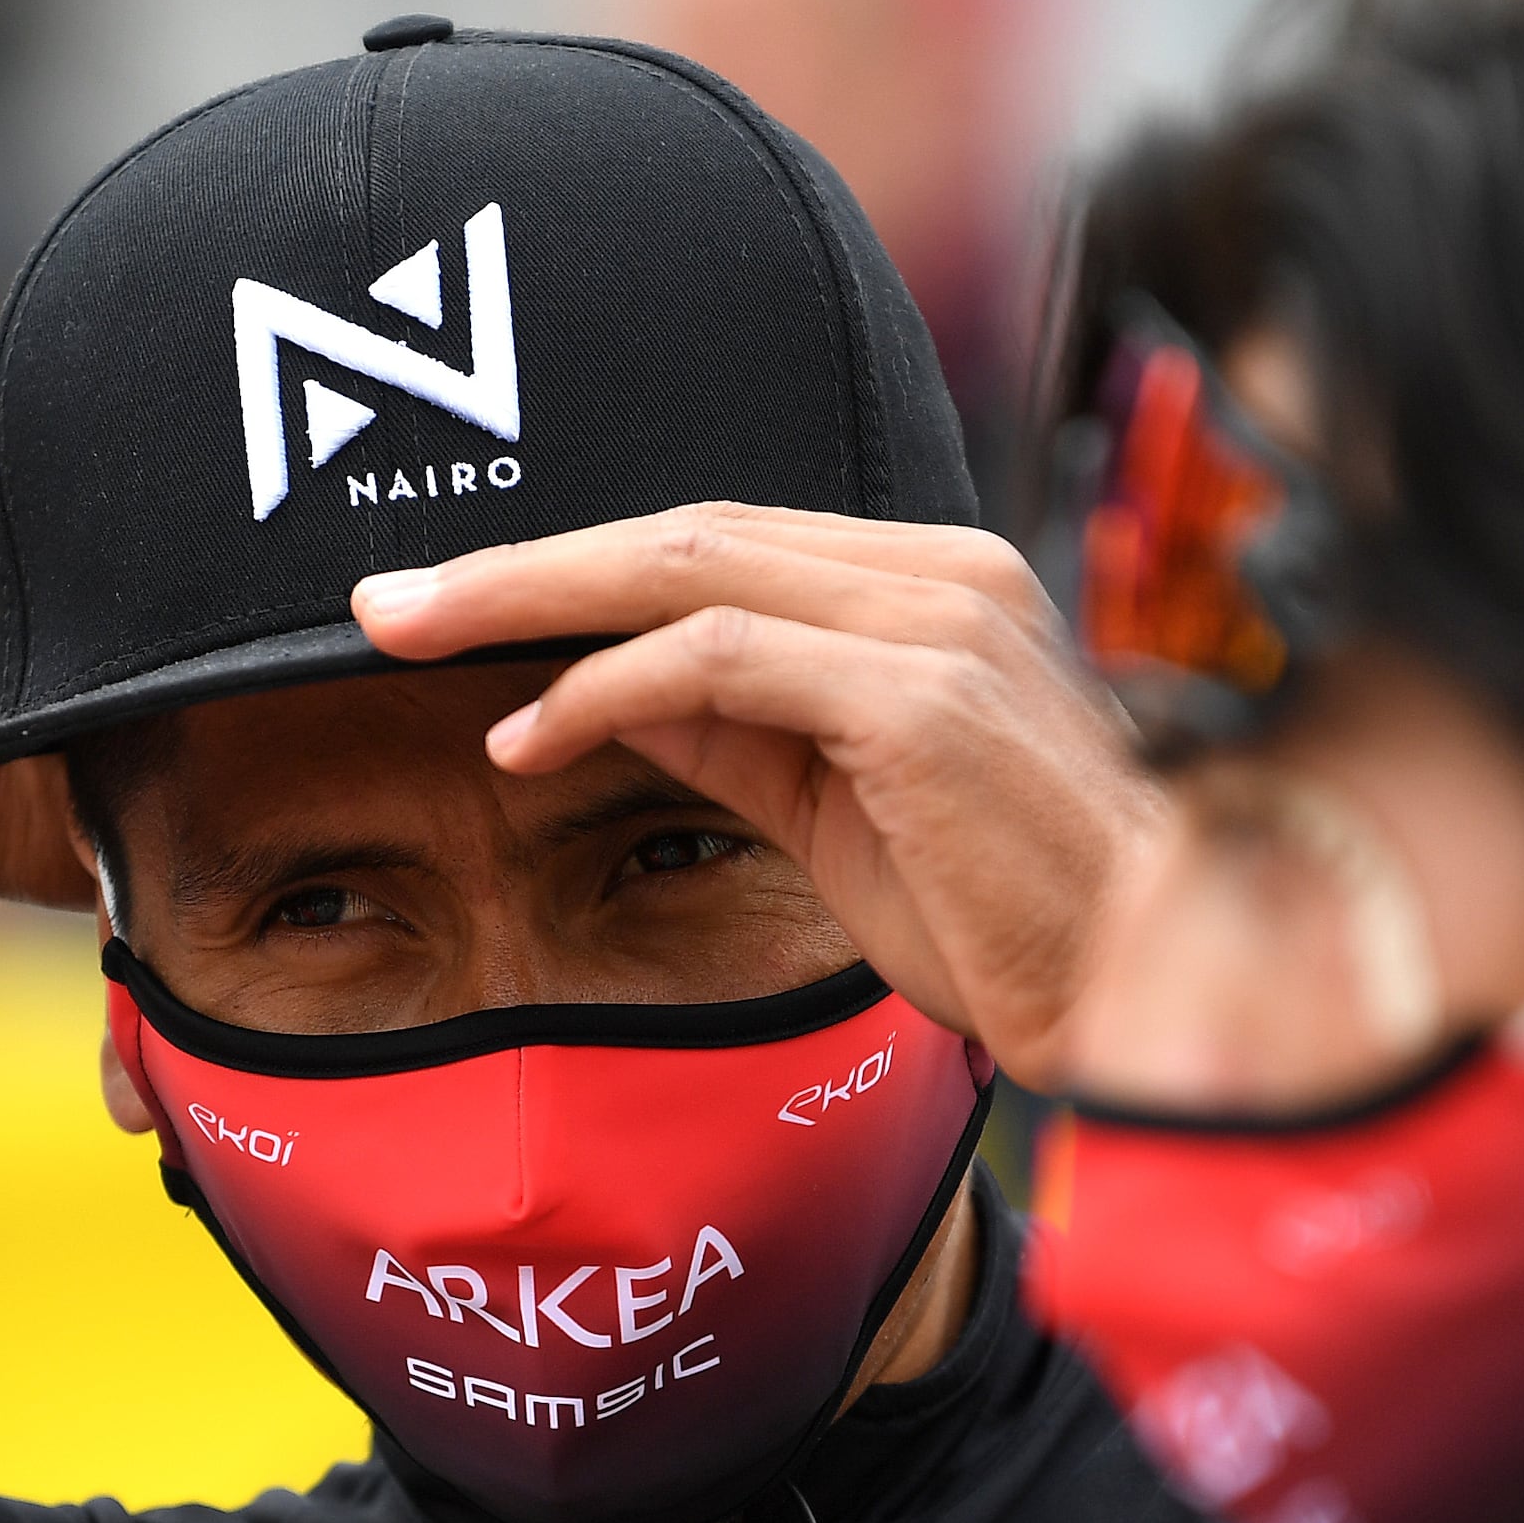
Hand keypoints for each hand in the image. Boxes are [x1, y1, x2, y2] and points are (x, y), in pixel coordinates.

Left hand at [352, 505, 1177, 1085]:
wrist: (1145, 993)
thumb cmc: (1008, 918)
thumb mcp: (843, 810)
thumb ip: (738, 732)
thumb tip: (600, 688)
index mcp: (940, 587)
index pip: (726, 541)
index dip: (576, 564)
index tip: (449, 604)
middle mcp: (946, 577)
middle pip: (690, 529)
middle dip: (517, 563)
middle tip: (377, 601)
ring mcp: (940, 625)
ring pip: (689, 571)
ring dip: (528, 603)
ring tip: (412, 642)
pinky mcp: (920, 700)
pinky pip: (720, 663)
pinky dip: (605, 689)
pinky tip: (528, 737)